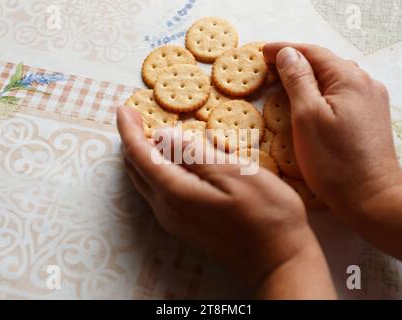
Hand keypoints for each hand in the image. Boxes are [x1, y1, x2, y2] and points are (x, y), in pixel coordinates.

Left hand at [117, 107, 334, 297]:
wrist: (278, 258)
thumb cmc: (265, 213)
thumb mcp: (233, 173)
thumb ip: (194, 154)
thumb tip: (162, 135)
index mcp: (175, 192)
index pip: (139, 155)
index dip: (129, 130)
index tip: (123, 109)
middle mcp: (166, 208)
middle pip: (137, 169)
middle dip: (133, 141)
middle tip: (136, 117)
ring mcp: (174, 220)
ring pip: (146, 182)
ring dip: (143, 156)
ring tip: (149, 134)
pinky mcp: (185, 225)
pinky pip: (159, 192)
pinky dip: (156, 171)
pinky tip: (171, 161)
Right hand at [264, 43, 401, 218]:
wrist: (371, 196)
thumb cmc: (334, 161)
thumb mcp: (307, 117)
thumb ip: (297, 80)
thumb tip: (288, 54)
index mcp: (349, 79)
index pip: (312, 52)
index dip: (285, 49)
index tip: (262, 52)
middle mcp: (365, 83)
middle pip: (325, 63)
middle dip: (296, 62)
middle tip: (269, 67)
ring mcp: (371, 100)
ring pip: (334, 79)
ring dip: (309, 77)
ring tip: (285, 82)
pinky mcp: (371, 117)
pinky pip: (342, 94)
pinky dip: (322, 92)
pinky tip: (310, 101)